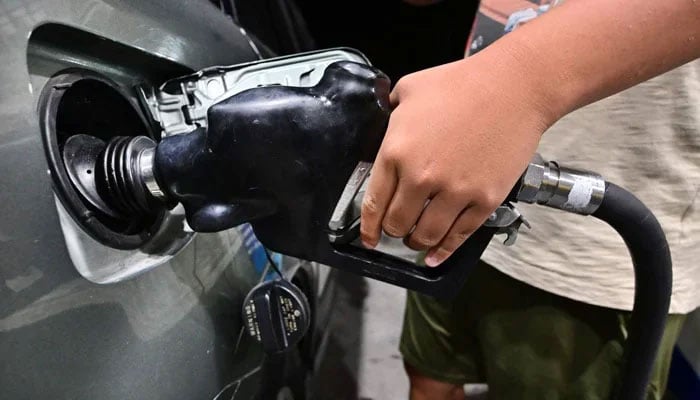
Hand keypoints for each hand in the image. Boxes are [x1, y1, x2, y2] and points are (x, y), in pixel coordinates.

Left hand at [360, 53, 552, 265]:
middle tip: (397, 230)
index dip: (368, 227)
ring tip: (416, 241)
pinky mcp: (484, 200)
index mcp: (396, 151)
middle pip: (397, 223)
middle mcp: (421, 177)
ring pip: (425, 236)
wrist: (514, 87)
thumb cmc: (463, 83)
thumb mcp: (409, 89)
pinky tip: (436, 256)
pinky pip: (459, 236)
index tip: (368, 237)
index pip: (374, 203)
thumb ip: (390, 114)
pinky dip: (444, 251)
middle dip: (393, 231)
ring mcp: (455, 191)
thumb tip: (385, 129)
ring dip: (417, 243)